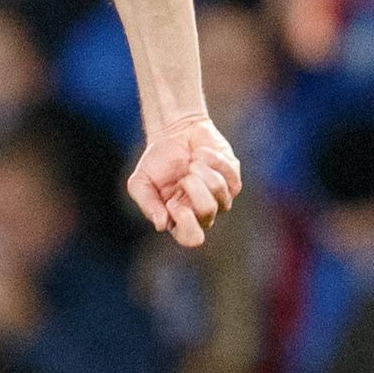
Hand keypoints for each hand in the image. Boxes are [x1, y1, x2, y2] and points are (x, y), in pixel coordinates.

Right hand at [126, 115, 241, 248]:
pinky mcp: (233, 179)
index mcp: (178, 220)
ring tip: (191, 164)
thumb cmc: (156, 162)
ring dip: (200, 169)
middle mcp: (202, 214)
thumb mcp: (140, 182)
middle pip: (207, 212)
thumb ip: (147, 204)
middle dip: (192, 187)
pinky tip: (201, 155)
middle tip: (183, 177)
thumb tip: (162, 225)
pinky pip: (227, 171)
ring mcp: (221, 198)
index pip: (192, 239)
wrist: (174, 134)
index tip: (172, 202)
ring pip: (218, 190)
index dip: (185, 221)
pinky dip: (209, 158)